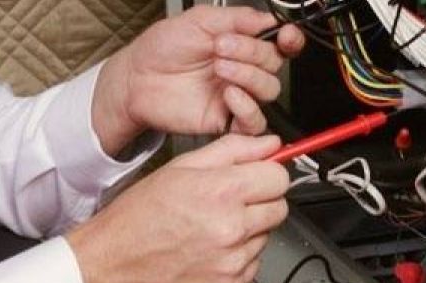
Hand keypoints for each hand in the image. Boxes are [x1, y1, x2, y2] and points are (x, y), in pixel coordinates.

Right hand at [67, 134, 289, 282]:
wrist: (116, 259)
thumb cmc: (141, 214)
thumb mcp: (182, 167)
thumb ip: (232, 151)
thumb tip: (269, 144)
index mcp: (222, 193)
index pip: (280, 177)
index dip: (266, 174)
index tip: (254, 178)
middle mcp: (232, 229)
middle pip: (279, 208)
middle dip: (260, 202)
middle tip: (228, 203)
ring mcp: (232, 262)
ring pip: (266, 237)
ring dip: (247, 231)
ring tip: (211, 228)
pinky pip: (252, 265)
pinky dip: (237, 257)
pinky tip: (209, 249)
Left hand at [92, 6, 305, 154]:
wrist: (136, 78)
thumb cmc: (161, 49)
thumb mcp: (199, 20)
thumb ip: (237, 18)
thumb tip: (266, 18)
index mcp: (240, 44)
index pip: (279, 43)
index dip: (289, 39)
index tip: (285, 36)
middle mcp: (242, 69)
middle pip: (274, 64)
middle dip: (252, 52)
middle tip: (222, 47)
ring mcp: (235, 95)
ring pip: (268, 90)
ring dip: (249, 75)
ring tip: (219, 67)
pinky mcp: (225, 119)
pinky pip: (252, 121)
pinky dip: (247, 107)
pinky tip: (229, 94)